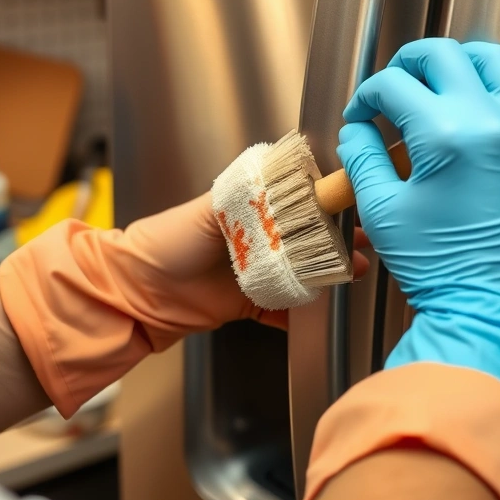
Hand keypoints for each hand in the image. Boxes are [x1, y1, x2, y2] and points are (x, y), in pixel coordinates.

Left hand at [120, 192, 369, 334]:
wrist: (135, 291)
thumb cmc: (165, 241)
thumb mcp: (210, 208)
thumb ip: (252, 200)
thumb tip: (295, 186)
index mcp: (245, 209)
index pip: (293, 201)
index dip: (322, 203)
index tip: (350, 202)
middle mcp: (253, 239)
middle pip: (304, 239)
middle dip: (335, 241)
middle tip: (364, 241)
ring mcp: (253, 272)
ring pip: (300, 272)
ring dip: (327, 274)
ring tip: (355, 271)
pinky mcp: (248, 304)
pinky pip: (282, 309)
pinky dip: (302, 312)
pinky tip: (324, 309)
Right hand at [339, 38, 499, 415]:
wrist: (490, 307)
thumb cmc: (436, 267)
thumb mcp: (381, 210)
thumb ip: (363, 158)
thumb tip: (358, 130)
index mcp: (446, 136)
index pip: (395, 86)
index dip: (367, 97)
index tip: (361, 116)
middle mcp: (493, 123)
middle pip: (444, 55)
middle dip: (408, 64)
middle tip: (392, 87)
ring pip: (494, 60)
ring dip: (457, 65)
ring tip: (436, 86)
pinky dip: (493, 94)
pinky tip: (472, 118)